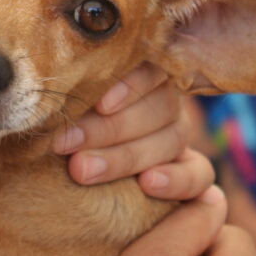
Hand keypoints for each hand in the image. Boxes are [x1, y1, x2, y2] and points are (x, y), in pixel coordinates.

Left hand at [52, 63, 212, 200]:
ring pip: (174, 138)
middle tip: (66, 143)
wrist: (65, 185)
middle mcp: (165, 102)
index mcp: (139, 76)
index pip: (150, 70)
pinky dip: (176, 179)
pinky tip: (147, 184)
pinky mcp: (192, 172)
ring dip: (127, 156)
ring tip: (83, 170)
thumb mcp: (65, 110)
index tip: (100, 105)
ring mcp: (179, 135)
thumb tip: (55, 77)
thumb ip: (70, 95)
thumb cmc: (60, 131)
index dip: (129, 86)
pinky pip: (199, 174)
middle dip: (110, 128)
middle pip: (160, 106)